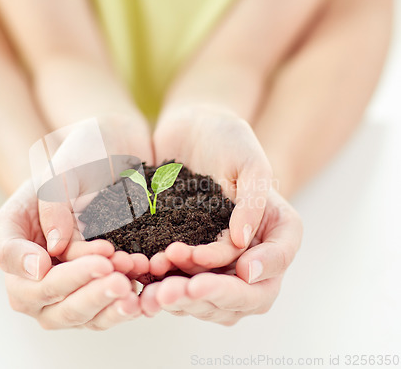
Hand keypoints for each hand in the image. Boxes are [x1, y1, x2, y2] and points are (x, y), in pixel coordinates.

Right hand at [0, 181, 140, 328]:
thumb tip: (56, 247)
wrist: (101, 183)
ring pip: (75, 315)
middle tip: (109, 272)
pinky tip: (138, 300)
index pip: (9, 256)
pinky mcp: (91, 303)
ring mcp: (59, 296)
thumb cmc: (74, 174)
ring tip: (126, 284)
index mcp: (13, 239)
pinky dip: (120, 309)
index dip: (26, 262)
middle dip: (79, 287)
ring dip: (102, 301)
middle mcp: (30, 276)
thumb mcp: (62, 173)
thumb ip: (53, 203)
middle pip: (43, 297)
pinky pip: (103, 316)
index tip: (47, 260)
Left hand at [150, 105, 271, 275]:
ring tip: (159, 286)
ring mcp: (214, 255)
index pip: (279, 257)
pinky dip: (162, 280)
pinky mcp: (184, 253)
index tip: (244, 269)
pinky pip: (176, 276)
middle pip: (243, 290)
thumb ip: (252, 200)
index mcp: (275, 226)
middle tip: (188, 288)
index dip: (265, 268)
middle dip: (215, 292)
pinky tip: (144, 273)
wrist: (190, 131)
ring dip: (184, 293)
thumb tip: (241, 242)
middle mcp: (248, 249)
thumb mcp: (248, 160)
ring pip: (207, 291)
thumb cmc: (227, 139)